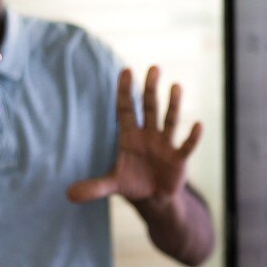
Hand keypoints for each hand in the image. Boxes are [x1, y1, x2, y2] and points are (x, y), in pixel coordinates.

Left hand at [67, 66, 202, 204]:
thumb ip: (94, 187)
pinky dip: (192, 137)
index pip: (126, 109)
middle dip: (151, 88)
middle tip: (154, 68)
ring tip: (176, 86)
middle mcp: (149, 135)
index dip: (125, 91)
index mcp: (130, 136)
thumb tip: (68, 195)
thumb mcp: (113, 184)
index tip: (125, 70)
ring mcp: (165, 144)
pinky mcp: (178, 158)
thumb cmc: (133, 183)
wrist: (155, 199)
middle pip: (150, 107)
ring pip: (170, 120)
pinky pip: (186, 145)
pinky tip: (198, 125)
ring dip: (173, 104)